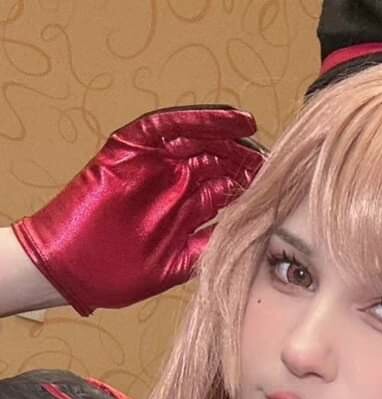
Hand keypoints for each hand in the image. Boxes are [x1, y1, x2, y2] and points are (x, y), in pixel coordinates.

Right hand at [11, 105, 264, 314]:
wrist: (74, 267)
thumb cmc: (120, 273)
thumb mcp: (179, 265)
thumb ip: (210, 251)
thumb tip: (252, 247)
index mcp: (186, 213)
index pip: (227, 192)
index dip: (254, 189)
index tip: (284, 189)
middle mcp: (173, 186)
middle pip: (218, 165)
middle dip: (247, 162)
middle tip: (279, 162)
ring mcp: (153, 166)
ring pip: (201, 143)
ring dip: (232, 139)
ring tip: (262, 137)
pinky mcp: (131, 147)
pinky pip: (169, 126)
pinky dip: (203, 120)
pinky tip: (236, 121)